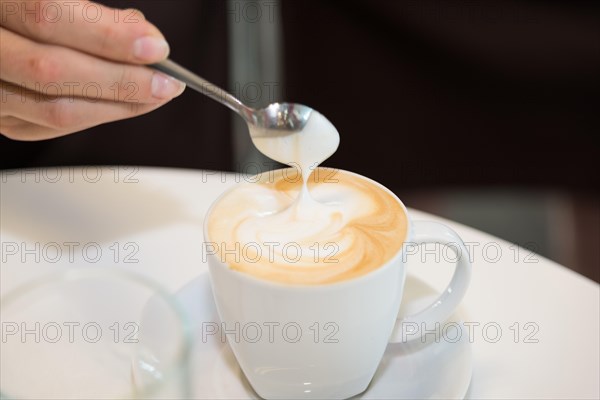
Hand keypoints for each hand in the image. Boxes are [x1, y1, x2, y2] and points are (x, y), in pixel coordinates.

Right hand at [0, 0, 184, 139]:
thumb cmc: (23, 7)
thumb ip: (87, 10)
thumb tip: (143, 37)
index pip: (46, 16)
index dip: (107, 35)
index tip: (155, 46)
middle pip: (52, 72)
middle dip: (121, 80)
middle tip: (167, 82)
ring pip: (53, 110)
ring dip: (116, 106)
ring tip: (156, 95)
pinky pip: (49, 127)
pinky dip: (95, 117)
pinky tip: (124, 105)